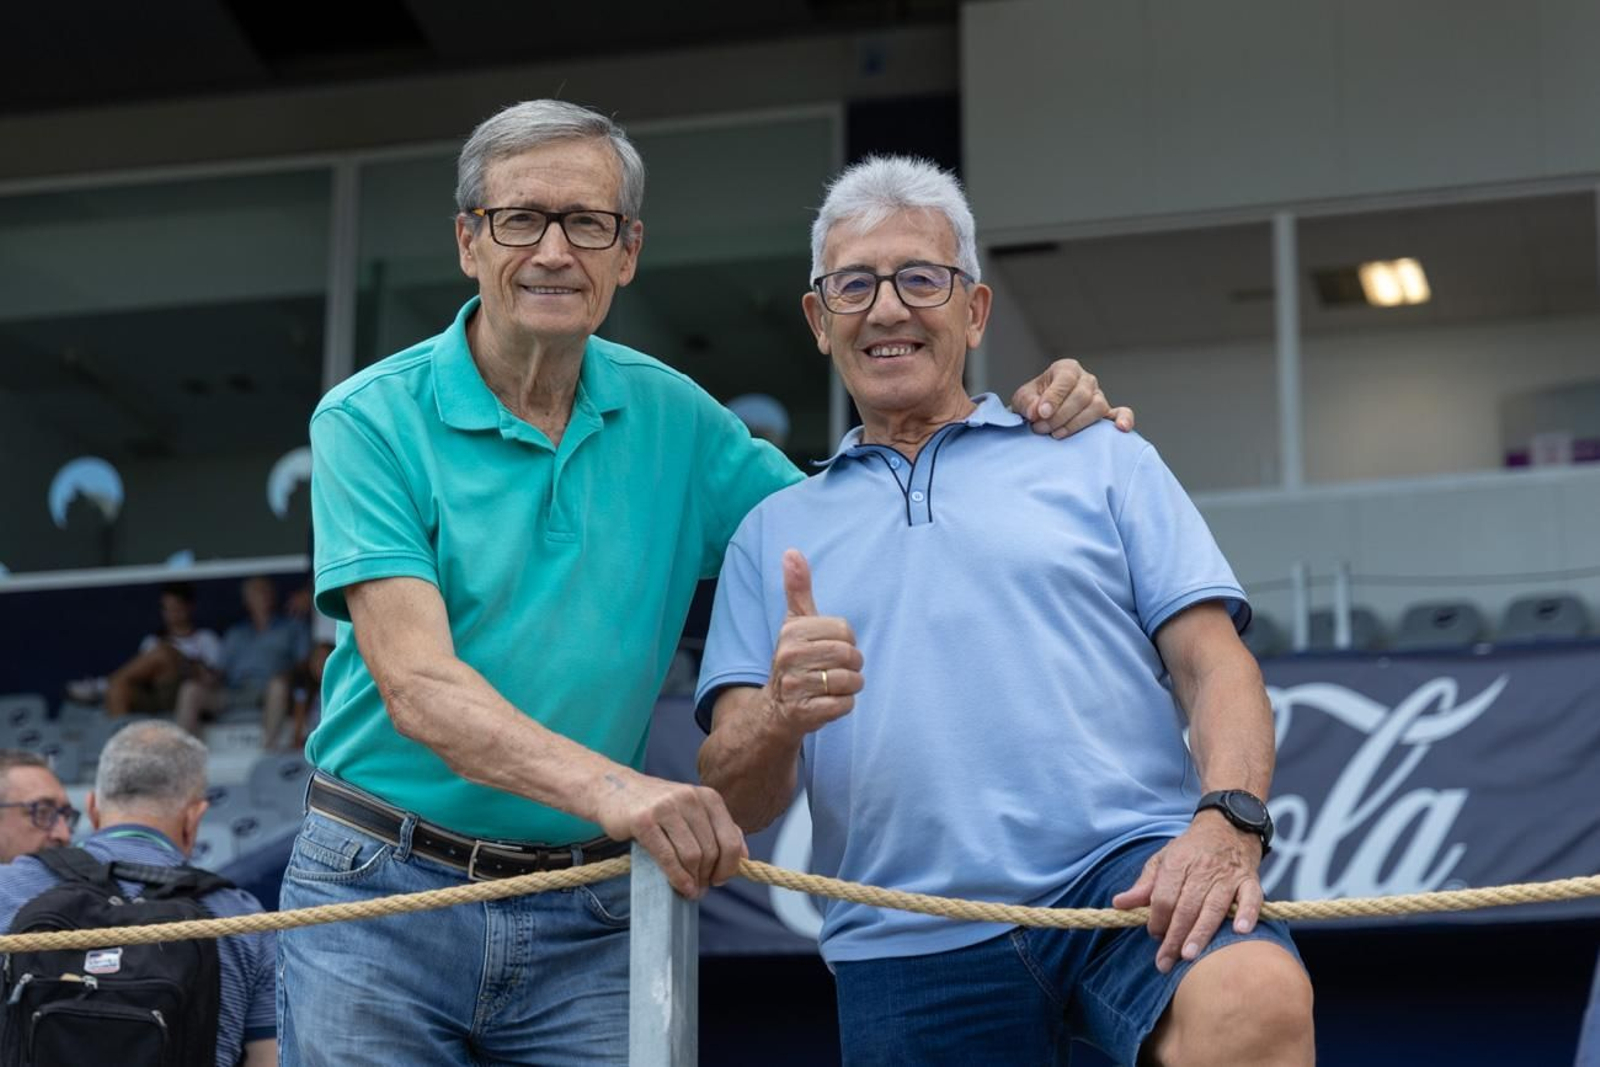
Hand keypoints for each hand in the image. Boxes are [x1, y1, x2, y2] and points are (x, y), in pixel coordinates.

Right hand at [591, 768, 746, 898]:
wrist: (614, 789)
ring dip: (694, 879)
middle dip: (709, 876)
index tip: (721, 879)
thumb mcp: (692, 809)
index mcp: (708, 797)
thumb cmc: (657, 806)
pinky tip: (681, 887)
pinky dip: (678, 877)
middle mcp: (690, 798)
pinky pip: (667, 856)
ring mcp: (666, 808)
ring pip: (692, 855)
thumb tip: (744, 856)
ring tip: (691, 890)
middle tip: (701, 889)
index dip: (730, 866)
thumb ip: (718, 828)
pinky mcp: (643, 820)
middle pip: (711, 851)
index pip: (730, 839)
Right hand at [765, 549, 862, 737]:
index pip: (845, 631)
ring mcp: (795, 686)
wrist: (774, 710)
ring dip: (849, 687)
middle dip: (852, 666)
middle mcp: (789, 656)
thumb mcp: (794, 623)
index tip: (829, 649)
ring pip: (851, 681)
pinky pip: (844, 705)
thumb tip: (792, 551)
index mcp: (792, 632)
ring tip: (830, 687)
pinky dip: (843, 705)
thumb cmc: (794, 661)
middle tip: (834, 670)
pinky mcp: (804, 712)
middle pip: (851, 655)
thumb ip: (797, 589)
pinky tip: (827, 703)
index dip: (846, 642)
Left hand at [1010, 358, 1134, 437]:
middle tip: (1041, 428)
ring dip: (1076, 424)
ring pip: (1097, 407)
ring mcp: (1099, 396)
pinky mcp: (1106, 413)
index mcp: (1067, 369)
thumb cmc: (1033, 403)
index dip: (1054, 398)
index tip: (1040, 414)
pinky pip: (1121, 413)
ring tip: (1056, 434)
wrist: (1039, 416)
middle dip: (1059, 416)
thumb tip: (1038, 411)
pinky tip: (1121, 428)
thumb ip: (1027, 402)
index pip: (1066, 379)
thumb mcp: (1022, 399)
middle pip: (1081, 396)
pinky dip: (1124, 419)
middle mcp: (1086, 380)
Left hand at [1111, 812, 1264, 972]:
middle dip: (1174, 936)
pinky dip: (1247, 913)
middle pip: (1186, 907)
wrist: (1228, 827)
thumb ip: (1144, 885)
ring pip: (1214, 908)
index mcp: (1178, 863)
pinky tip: (1240, 931)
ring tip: (1189, 955)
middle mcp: (1203, 870)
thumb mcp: (1163, 860)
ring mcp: (1228, 876)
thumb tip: (1119, 903)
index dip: (1156, 918)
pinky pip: (1251, 898)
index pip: (1164, 896)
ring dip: (1201, 933)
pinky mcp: (1250, 881)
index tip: (1153, 934)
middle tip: (1165, 961)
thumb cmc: (1191, 849)